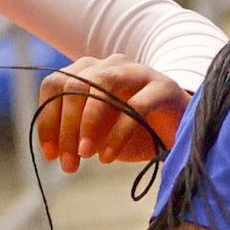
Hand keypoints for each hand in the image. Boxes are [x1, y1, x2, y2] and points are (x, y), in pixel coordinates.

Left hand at [37, 55, 184, 170]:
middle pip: (74, 85)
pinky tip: (108, 157)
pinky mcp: (162, 86)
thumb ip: (76, 135)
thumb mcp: (99, 133)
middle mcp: (110, 64)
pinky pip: (134, 106)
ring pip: (101, 85)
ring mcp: (138, 72)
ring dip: (87, 123)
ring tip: (84, 155)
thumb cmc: (135, 131)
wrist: (181, 128)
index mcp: (89, 71)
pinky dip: (117, 134)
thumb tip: (56, 151)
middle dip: (66, 128)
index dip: (47, 120)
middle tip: (68, 164)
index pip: (55, 84)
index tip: (50, 155)